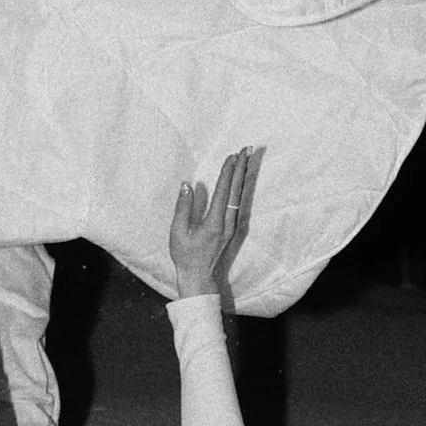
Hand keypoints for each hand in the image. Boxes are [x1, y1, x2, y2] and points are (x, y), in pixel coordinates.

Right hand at [169, 146, 258, 297]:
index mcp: (214, 222)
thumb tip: (187, 185)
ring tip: (247, 159)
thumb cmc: (185, 255)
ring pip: (240, 196)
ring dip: (243, 176)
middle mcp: (227, 222)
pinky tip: (241, 180)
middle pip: (236, 190)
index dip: (227, 172)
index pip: (223, 191)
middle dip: (241, 168)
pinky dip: (241, 188)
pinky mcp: (232, 228)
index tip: (231, 156)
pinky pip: (239, 203)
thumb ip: (183, 207)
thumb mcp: (178, 232)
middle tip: (247, 149)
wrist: (199, 276)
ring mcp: (232, 226)